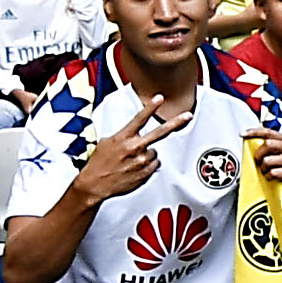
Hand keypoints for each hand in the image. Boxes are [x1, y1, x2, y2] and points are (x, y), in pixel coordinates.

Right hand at [64, 107, 184, 206]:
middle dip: (175, 123)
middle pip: (159, 133)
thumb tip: (133, 136)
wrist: (94, 185)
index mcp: (123, 138)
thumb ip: (123, 137)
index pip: (139, 119)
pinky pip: (154, 165)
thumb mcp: (106, 143)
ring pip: (154, 153)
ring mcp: (141, 161)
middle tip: (187, 115)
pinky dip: (148, 166)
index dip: (150, 107)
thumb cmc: (98, 164)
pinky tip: (135, 169)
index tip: (159, 98)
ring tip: (132, 161)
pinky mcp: (145, 174)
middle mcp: (134, 148)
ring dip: (147, 155)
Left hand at [250, 125, 281, 185]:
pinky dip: (268, 176)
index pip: (268, 132)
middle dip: (258, 155)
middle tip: (258, 162)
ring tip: (266, 171)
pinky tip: (271, 177)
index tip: (242, 135)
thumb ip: (270, 147)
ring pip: (268, 161)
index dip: (254, 132)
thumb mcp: (281, 152)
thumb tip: (250, 146)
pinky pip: (273, 173)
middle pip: (267, 144)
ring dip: (263, 169)